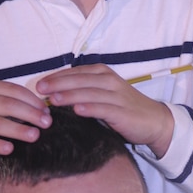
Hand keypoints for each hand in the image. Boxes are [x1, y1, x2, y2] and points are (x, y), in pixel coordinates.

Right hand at [0, 79, 51, 173]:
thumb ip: (8, 100)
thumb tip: (42, 109)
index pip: (14, 91)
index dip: (33, 101)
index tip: (48, 110)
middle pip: (8, 105)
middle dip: (31, 114)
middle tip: (47, 123)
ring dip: (18, 129)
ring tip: (35, 135)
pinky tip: (10, 148)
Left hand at [36, 64, 173, 158]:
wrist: (153, 120)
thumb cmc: (122, 107)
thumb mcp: (102, 93)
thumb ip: (82, 91)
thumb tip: (53, 95)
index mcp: (102, 73)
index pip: (75, 72)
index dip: (56, 77)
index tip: (39, 84)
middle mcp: (109, 81)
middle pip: (79, 80)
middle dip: (58, 84)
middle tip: (40, 90)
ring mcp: (116, 96)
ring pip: (89, 93)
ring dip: (70, 95)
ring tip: (53, 99)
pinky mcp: (122, 111)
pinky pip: (103, 108)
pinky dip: (90, 108)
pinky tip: (77, 110)